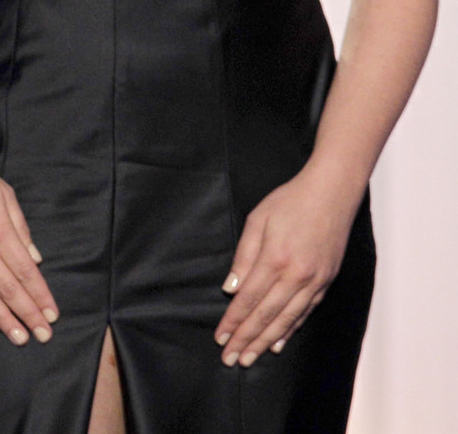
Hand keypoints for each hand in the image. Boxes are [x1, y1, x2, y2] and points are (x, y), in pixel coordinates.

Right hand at [0, 141, 57, 345]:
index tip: (52, 315)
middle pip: (8, 289)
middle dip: (28, 315)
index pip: (26, 272)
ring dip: (3, 319)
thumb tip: (35, 259)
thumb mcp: (4, 193)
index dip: (40, 296)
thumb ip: (20, 228)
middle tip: (43, 336)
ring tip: (19, 338)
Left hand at [214, 166, 360, 366]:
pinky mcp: (326, 281)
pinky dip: (291, 329)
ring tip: (251, 358)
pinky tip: (279, 342)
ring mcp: (315, 281)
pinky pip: (306, 312)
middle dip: (247, 339)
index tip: (221, 338)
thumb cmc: (289, 202)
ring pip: (288, 319)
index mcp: (276, 259)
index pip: (249, 299)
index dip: (234, 321)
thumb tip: (230, 290)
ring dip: (267, 341)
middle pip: (267, 315)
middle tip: (231, 359)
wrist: (331, 194)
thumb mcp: (257, 221)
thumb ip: (243, 257)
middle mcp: (297, 276)